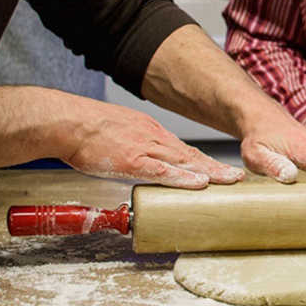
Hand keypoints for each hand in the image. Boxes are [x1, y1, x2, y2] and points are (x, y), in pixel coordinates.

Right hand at [63, 99, 244, 188]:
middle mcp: (154, 139)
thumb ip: (136, 148)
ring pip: (184, 162)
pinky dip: (183, 178)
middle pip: (192, 156)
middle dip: (216, 168)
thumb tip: (144, 166)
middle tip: (237, 177)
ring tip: (230, 181)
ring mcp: (146, 150)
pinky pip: (162, 171)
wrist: (68, 122)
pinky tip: (199, 183)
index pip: (184, 150)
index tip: (220, 171)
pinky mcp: (133, 161)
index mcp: (151, 133)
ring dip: (210, 173)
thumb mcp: (121, 133)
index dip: (204, 162)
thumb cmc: (87, 130)